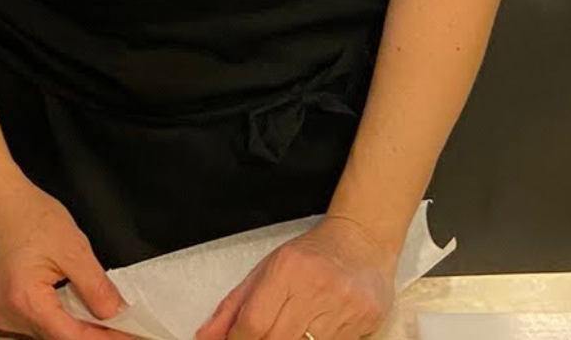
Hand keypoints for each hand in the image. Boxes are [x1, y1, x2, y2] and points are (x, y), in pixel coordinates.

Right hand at [0, 168, 125, 339]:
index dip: (103, 338)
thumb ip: (95, 286)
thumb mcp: (71, 246)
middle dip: (91, 333)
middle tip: (123, 326)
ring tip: (104, 315)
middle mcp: (9, 316)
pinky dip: (59, 315)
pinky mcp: (3, 304)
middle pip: (58, 337)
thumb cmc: (26, 212)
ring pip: (47, 331)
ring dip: (75, 325)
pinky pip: (36, 319)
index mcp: (24, 302)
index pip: (71, 337)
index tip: (130, 336)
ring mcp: (3, 312)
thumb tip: (116, 313)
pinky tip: (77, 305)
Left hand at [195, 216, 395, 339]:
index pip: (254, 323)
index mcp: (288, 268)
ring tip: (288, 330)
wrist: (362, 240)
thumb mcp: (267, 268)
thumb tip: (205, 337)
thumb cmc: (310, 255)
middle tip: (258, 338)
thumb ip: (234, 305)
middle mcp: (316, 285)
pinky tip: (312, 332)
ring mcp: (343, 304)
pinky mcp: (365, 319)